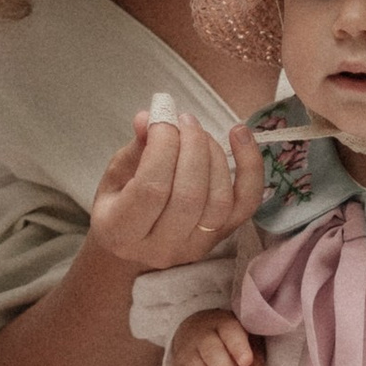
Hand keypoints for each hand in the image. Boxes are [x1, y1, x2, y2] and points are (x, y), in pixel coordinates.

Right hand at [90, 110, 262, 278]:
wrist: (135, 247)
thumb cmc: (119, 204)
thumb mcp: (115, 176)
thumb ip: (135, 148)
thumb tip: (150, 118)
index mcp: (122, 232)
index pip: (150, 189)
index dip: (161, 147)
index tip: (161, 118)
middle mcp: (161, 248)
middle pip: (189, 196)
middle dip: (191, 147)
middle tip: (184, 120)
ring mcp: (196, 246)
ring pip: (219, 200)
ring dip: (214, 154)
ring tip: (199, 132)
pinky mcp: (222, 236)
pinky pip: (246, 202)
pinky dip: (250, 166)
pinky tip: (239, 134)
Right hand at [168, 308, 260, 365]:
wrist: (194, 329)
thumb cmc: (230, 339)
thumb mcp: (248, 339)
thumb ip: (253, 358)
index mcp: (223, 324)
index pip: (229, 331)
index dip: (237, 346)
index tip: (246, 361)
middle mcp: (201, 336)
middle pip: (210, 353)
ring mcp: (185, 353)